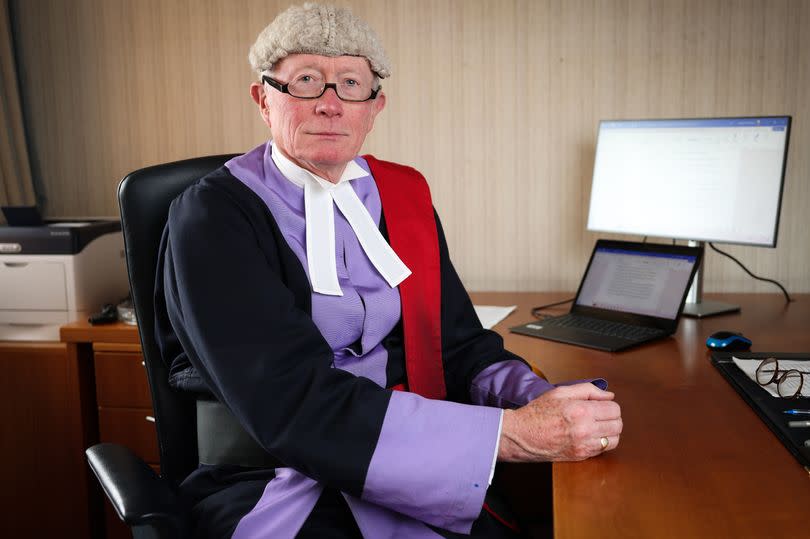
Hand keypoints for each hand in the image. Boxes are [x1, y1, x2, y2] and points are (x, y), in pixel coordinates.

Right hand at [498, 383, 621, 461]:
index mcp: (580, 411)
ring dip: (609, 432)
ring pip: (614, 440)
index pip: (614, 409)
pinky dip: (600, 442)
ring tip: (596, 426)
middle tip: (600, 415)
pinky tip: (588, 435)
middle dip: (612, 418)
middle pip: (618, 425)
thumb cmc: (538, 412)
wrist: (521, 435)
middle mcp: (584, 430)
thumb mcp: (560, 392)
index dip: (609, 405)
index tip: (601, 405)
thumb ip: (588, 390)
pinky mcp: (580, 457)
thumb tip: (609, 395)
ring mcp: (583, 446)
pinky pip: (603, 450)